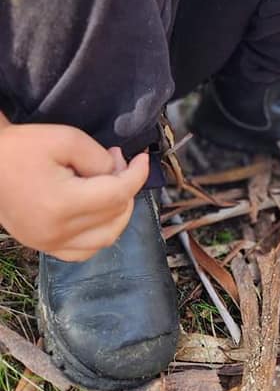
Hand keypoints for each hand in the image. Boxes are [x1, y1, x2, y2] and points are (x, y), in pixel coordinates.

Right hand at [0, 114, 148, 260]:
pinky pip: (85, 251)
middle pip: (115, 216)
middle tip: (115, 162)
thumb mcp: (66, 139)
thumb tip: (119, 174)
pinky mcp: (43, 247)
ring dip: (119, 212)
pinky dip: (100, 232)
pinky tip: (98, 209)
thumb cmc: (24, 147)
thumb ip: (99, 159)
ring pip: (105, 238)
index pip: (118, 194)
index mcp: (62, 204)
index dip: (138, 174)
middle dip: (126, 187)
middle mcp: (56, 232)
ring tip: (110, 183)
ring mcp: (48, 244)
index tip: (143, 157)